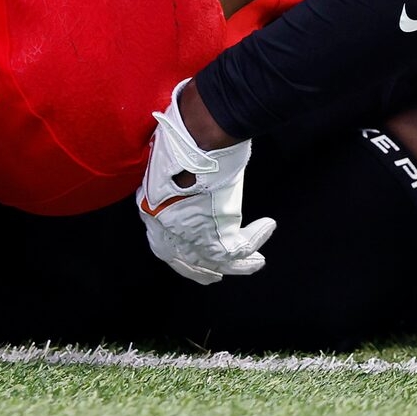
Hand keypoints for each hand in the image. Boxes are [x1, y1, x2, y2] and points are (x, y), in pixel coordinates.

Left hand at [136, 81, 274, 282]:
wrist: (195, 139)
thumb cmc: (181, 139)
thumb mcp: (170, 158)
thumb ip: (174, 173)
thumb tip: (184, 165)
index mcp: (149, 209)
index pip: (161, 243)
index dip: (178, 252)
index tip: (189, 255)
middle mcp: (165, 230)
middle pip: (185, 261)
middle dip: (201, 270)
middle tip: (215, 276)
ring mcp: (189, 236)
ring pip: (217, 260)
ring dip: (240, 263)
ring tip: (257, 261)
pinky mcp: (213, 237)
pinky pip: (238, 249)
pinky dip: (256, 240)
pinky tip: (267, 226)